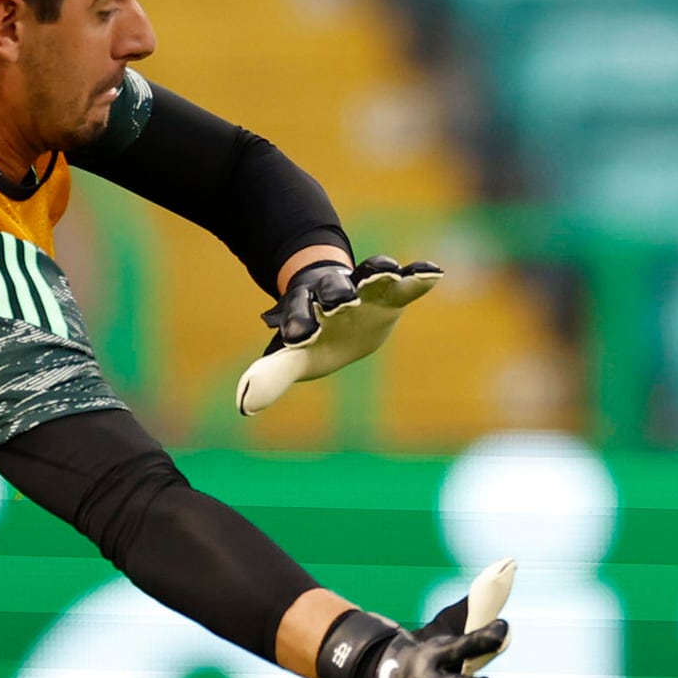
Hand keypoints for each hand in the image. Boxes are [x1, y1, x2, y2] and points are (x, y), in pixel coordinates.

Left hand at [235, 255, 443, 415]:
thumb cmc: (315, 335)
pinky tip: (433, 272)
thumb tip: (244, 406)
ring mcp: (364, 288)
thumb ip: (274, 375)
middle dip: (335, 294)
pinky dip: (418, 275)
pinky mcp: (392, 290)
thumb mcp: (295, 355)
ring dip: (377, 275)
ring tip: (390, 273)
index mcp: (306, 309)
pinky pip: (407, 281)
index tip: (298, 337)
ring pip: (368, 276)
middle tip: (338, 302)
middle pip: (332, 288)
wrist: (337, 304)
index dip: (299, 322)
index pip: (299, 313)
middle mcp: (333, 293)